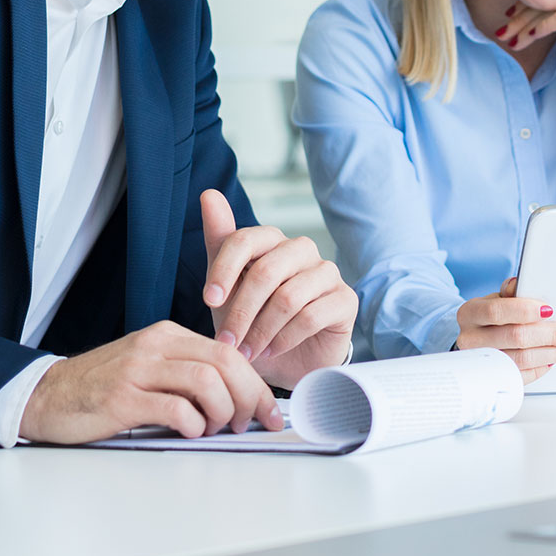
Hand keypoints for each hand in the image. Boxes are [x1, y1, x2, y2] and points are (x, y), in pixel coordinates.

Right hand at [17, 320, 281, 443]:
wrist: (46, 396)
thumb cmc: (103, 389)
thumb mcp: (150, 368)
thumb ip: (188, 375)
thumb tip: (240, 401)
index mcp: (168, 336)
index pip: (228, 351)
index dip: (257, 383)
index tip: (270, 412)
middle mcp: (155, 346)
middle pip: (225, 362)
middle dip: (250, 397)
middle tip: (252, 424)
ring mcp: (138, 370)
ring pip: (206, 381)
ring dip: (223, 411)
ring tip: (216, 430)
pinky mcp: (122, 398)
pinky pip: (175, 409)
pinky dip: (193, 425)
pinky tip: (190, 433)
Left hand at [200, 188, 357, 387]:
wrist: (287, 362)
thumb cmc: (255, 321)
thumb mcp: (228, 288)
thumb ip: (220, 241)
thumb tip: (209, 194)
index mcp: (272, 242)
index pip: (245, 240)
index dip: (224, 270)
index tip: (209, 301)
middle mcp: (302, 250)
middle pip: (266, 271)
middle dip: (241, 312)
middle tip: (226, 342)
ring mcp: (327, 273)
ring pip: (288, 297)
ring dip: (261, 331)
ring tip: (248, 352)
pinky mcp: (346, 299)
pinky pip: (311, 316)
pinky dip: (285, 339)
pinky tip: (272, 351)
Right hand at [456, 277, 555, 383]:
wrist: (475, 341)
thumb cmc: (490, 318)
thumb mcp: (496, 299)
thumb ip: (510, 292)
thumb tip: (518, 283)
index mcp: (470, 313)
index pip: (496, 311)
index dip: (524, 310)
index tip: (550, 310)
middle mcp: (471, 339)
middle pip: (515, 337)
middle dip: (550, 335)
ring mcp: (481, 363)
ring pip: (522, 360)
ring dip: (553, 353)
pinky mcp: (494, 380)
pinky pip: (522, 376)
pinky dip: (542, 367)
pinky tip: (555, 358)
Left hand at [495, 0, 555, 130]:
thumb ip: (555, 7)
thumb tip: (516, 7)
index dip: (525, 3)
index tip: (506, 16)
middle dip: (521, 17)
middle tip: (502, 32)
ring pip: (551, 8)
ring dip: (527, 27)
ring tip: (512, 42)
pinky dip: (543, 27)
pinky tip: (530, 37)